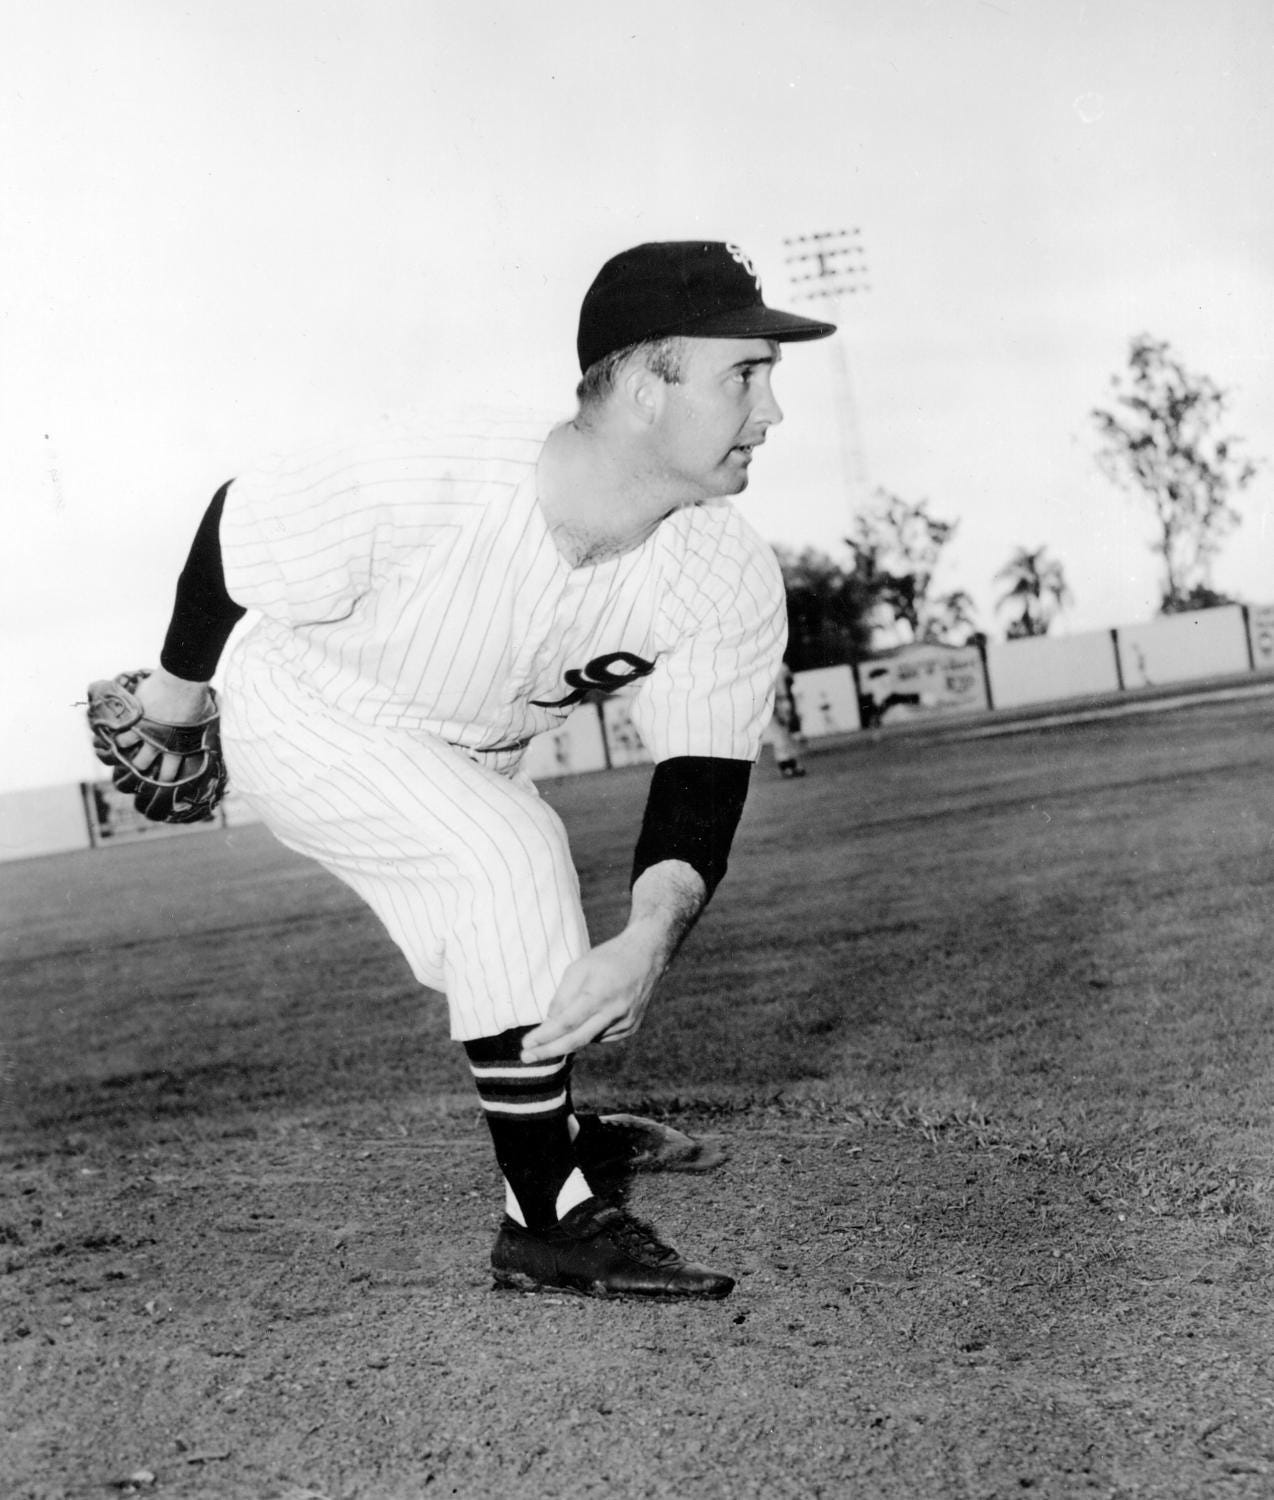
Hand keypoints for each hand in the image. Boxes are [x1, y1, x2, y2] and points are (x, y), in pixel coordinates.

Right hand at [123, 669, 214, 785]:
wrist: (182, 680)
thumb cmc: (198, 698)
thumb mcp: (206, 718)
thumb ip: (205, 728)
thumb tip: (214, 729)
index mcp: (179, 748)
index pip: (168, 773)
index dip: (163, 778)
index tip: (160, 776)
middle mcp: (159, 745)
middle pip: (142, 766)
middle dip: (140, 766)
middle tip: (139, 761)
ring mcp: (144, 733)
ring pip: (127, 752)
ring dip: (126, 749)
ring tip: (126, 744)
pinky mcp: (133, 721)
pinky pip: (119, 735)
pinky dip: (118, 735)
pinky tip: (119, 731)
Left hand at [520, 924, 667, 1060]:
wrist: (646, 955)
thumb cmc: (608, 959)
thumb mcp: (579, 968)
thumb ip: (562, 997)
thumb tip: (549, 1024)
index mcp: (599, 995)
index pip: (566, 1023)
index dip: (544, 1036)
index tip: (526, 1044)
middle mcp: (614, 1013)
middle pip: (576, 1041)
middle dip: (548, 1051)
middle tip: (526, 1058)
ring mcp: (625, 1023)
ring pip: (588, 1039)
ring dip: (571, 1035)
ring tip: (573, 1013)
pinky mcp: (631, 1028)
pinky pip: (601, 1037)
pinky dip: (589, 1030)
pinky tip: (594, 1014)